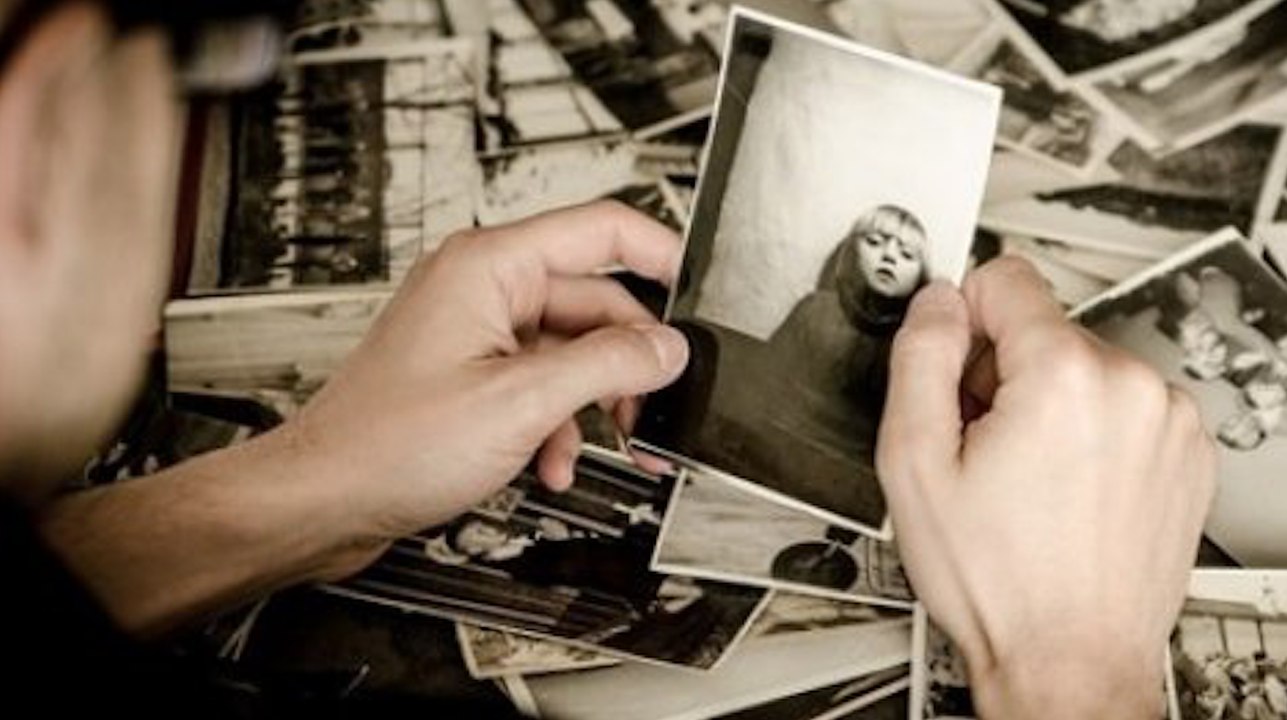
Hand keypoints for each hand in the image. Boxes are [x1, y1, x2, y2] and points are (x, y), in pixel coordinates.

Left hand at [285, 201, 688, 556]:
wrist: (325, 498)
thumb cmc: (388, 444)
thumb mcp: (521, 403)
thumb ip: (607, 366)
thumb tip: (665, 348)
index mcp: (490, 267)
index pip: (601, 230)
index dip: (659, 252)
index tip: (697, 286)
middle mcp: (483, 288)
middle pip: (593, 303)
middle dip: (626, 362)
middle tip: (649, 408)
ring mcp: (476, 332)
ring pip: (571, 351)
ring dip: (591, 404)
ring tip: (598, 447)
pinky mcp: (471, 374)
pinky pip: (541, 384)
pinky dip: (556, 424)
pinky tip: (550, 463)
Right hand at [877, 258, 1214, 718]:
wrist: (1069, 660)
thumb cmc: (999, 581)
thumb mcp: (913, 462)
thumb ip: (918, 359)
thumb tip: (936, 305)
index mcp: (1065, 378)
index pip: (1006, 278)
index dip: (962, 321)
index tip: (953, 364)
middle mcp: (1131, 387)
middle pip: (1042, 329)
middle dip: (1003, 375)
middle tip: (983, 448)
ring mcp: (1168, 421)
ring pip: (1082, 368)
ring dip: (1048, 405)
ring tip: (1026, 478)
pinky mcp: (1186, 452)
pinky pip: (1121, 406)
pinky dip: (1090, 434)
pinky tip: (1064, 490)